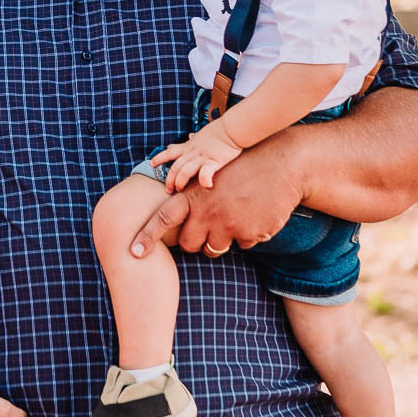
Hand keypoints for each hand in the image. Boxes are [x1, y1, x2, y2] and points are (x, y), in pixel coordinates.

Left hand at [132, 128, 303, 258]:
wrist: (283, 164)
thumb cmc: (245, 167)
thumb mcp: (212, 172)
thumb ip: (194, 193)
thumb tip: (176, 207)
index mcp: (195, 194)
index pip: (163, 217)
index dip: (147, 236)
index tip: (135, 252)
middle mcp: (209, 211)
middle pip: (189, 243)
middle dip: (195, 241)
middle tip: (207, 229)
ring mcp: (230, 224)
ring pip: (214, 249)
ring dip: (219, 241)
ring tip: (233, 219)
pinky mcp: (250, 234)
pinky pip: (242, 245)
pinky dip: (246, 235)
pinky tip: (255, 215)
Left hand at [152, 120, 242, 190]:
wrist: (231, 128)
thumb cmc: (219, 131)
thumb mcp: (202, 134)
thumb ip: (194, 138)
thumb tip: (190, 135)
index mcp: (189, 147)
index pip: (170, 152)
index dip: (159, 158)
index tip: (152, 163)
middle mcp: (192, 153)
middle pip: (175, 167)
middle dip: (169, 180)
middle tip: (168, 190)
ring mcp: (202, 157)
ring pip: (184, 171)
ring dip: (180, 182)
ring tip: (179, 190)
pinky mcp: (214, 161)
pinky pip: (205, 173)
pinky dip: (204, 180)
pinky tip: (206, 186)